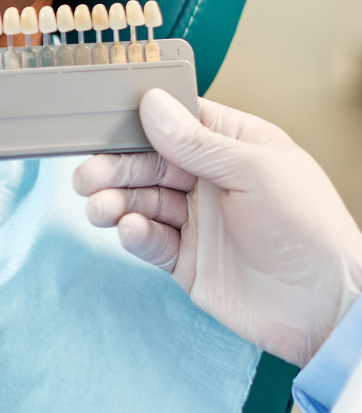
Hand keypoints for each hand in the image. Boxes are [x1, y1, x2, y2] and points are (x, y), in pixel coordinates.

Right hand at [72, 89, 361, 365]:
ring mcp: (197, 221)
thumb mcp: (255, 171)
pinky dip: (134, 234)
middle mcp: (211, 181)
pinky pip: (149, 240)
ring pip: (141, 201)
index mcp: (234, 147)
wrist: (325, 307)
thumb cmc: (309, 230)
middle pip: (148, 163)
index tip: (102, 122)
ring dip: (115, 202)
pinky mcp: (186, 260)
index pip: (176, 122)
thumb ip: (197, 141)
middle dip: (114, 168)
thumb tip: (151, 104)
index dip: (139, 122)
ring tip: (101, 209)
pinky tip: (130, 230)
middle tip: (86, 177)